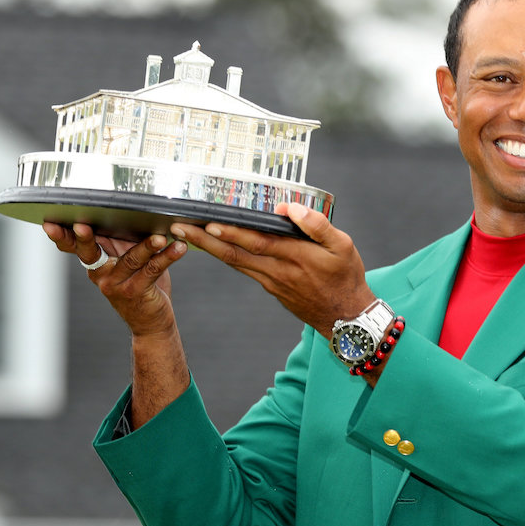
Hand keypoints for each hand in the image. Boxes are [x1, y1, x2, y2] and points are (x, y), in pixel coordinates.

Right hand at [42, 222, 187, 336]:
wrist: (152, 322)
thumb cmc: (141, 285)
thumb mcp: (127, 261)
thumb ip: (124, 243)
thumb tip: (131, 212)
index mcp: (96, 263)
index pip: (74, 247)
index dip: (62, 236)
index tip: (49, 223)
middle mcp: (101, 274)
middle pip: (90, 252)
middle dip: (85, 238)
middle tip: (83, 226)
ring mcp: (117, 285)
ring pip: (130, 259)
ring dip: (147, 245)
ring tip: (160, 235)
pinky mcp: (137, 292)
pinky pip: (152, 270)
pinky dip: (167, 257)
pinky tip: (179, 247)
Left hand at [171, 202, 374, 338]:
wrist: (346, 317)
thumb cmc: (346, 278)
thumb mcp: (343, 247)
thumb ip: (317, 226)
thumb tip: (289, 208)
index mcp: (295, 257)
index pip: (256, 242)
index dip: (231, 233)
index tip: (207, 223)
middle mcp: (277, 271)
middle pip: (235, 254)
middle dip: (204, 240)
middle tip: (178, 227)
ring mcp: (271, 282)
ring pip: (235, 263)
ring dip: (209, 248)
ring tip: (186, 233)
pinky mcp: (271, 287)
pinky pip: (244, 269)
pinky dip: (226, 257)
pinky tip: (214, 247)